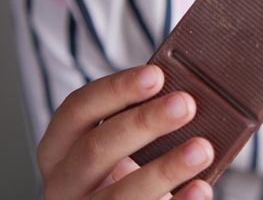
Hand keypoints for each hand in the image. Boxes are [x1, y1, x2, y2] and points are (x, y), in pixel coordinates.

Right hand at [37, 65, 213, 198]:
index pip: (77, 110)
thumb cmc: (120, 172)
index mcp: (59, 148)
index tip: (156, 74)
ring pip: (120, 194)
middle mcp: (63, 182)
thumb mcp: (116, 145)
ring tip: (203, 149)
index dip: (115, 90)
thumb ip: (137, 122)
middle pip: (95, 150)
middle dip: (143, 123)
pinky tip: (201, 187)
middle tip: (186, 104)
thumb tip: (185, 97)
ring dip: (165, 169)